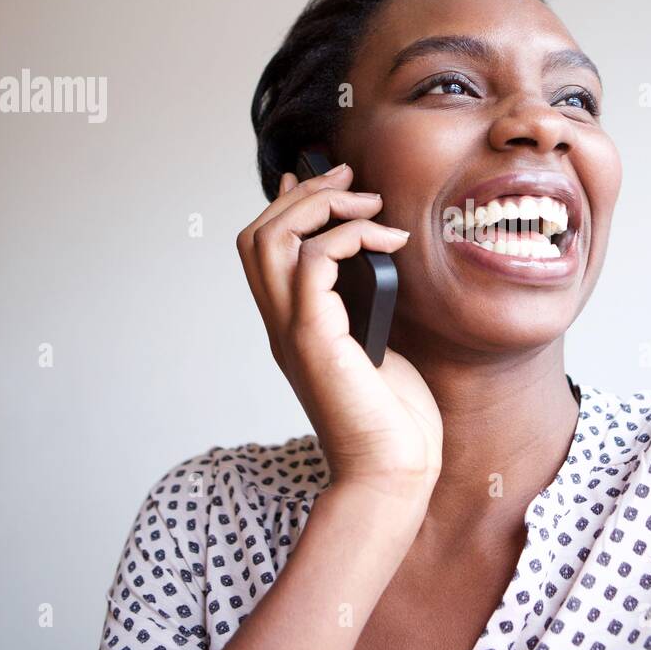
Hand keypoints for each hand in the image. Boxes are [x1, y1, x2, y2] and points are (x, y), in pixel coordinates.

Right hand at [235, 163, 442, 502]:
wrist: (392, 471)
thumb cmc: (393, 420)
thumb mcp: (379, 347)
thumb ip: (366, 306)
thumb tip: (380, 262)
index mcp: (292, 326)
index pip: (263, 250)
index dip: (287, 203)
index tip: (331, 180)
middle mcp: (281, 325)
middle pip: (257, 234)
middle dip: (304, 193)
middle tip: (351, 178)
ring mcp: (292, 332)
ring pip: (271, 240)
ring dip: (320, 206)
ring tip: (368, 203)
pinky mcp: (315, 339)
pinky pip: (314, 262)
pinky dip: (348, 236)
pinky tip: (386, 240)